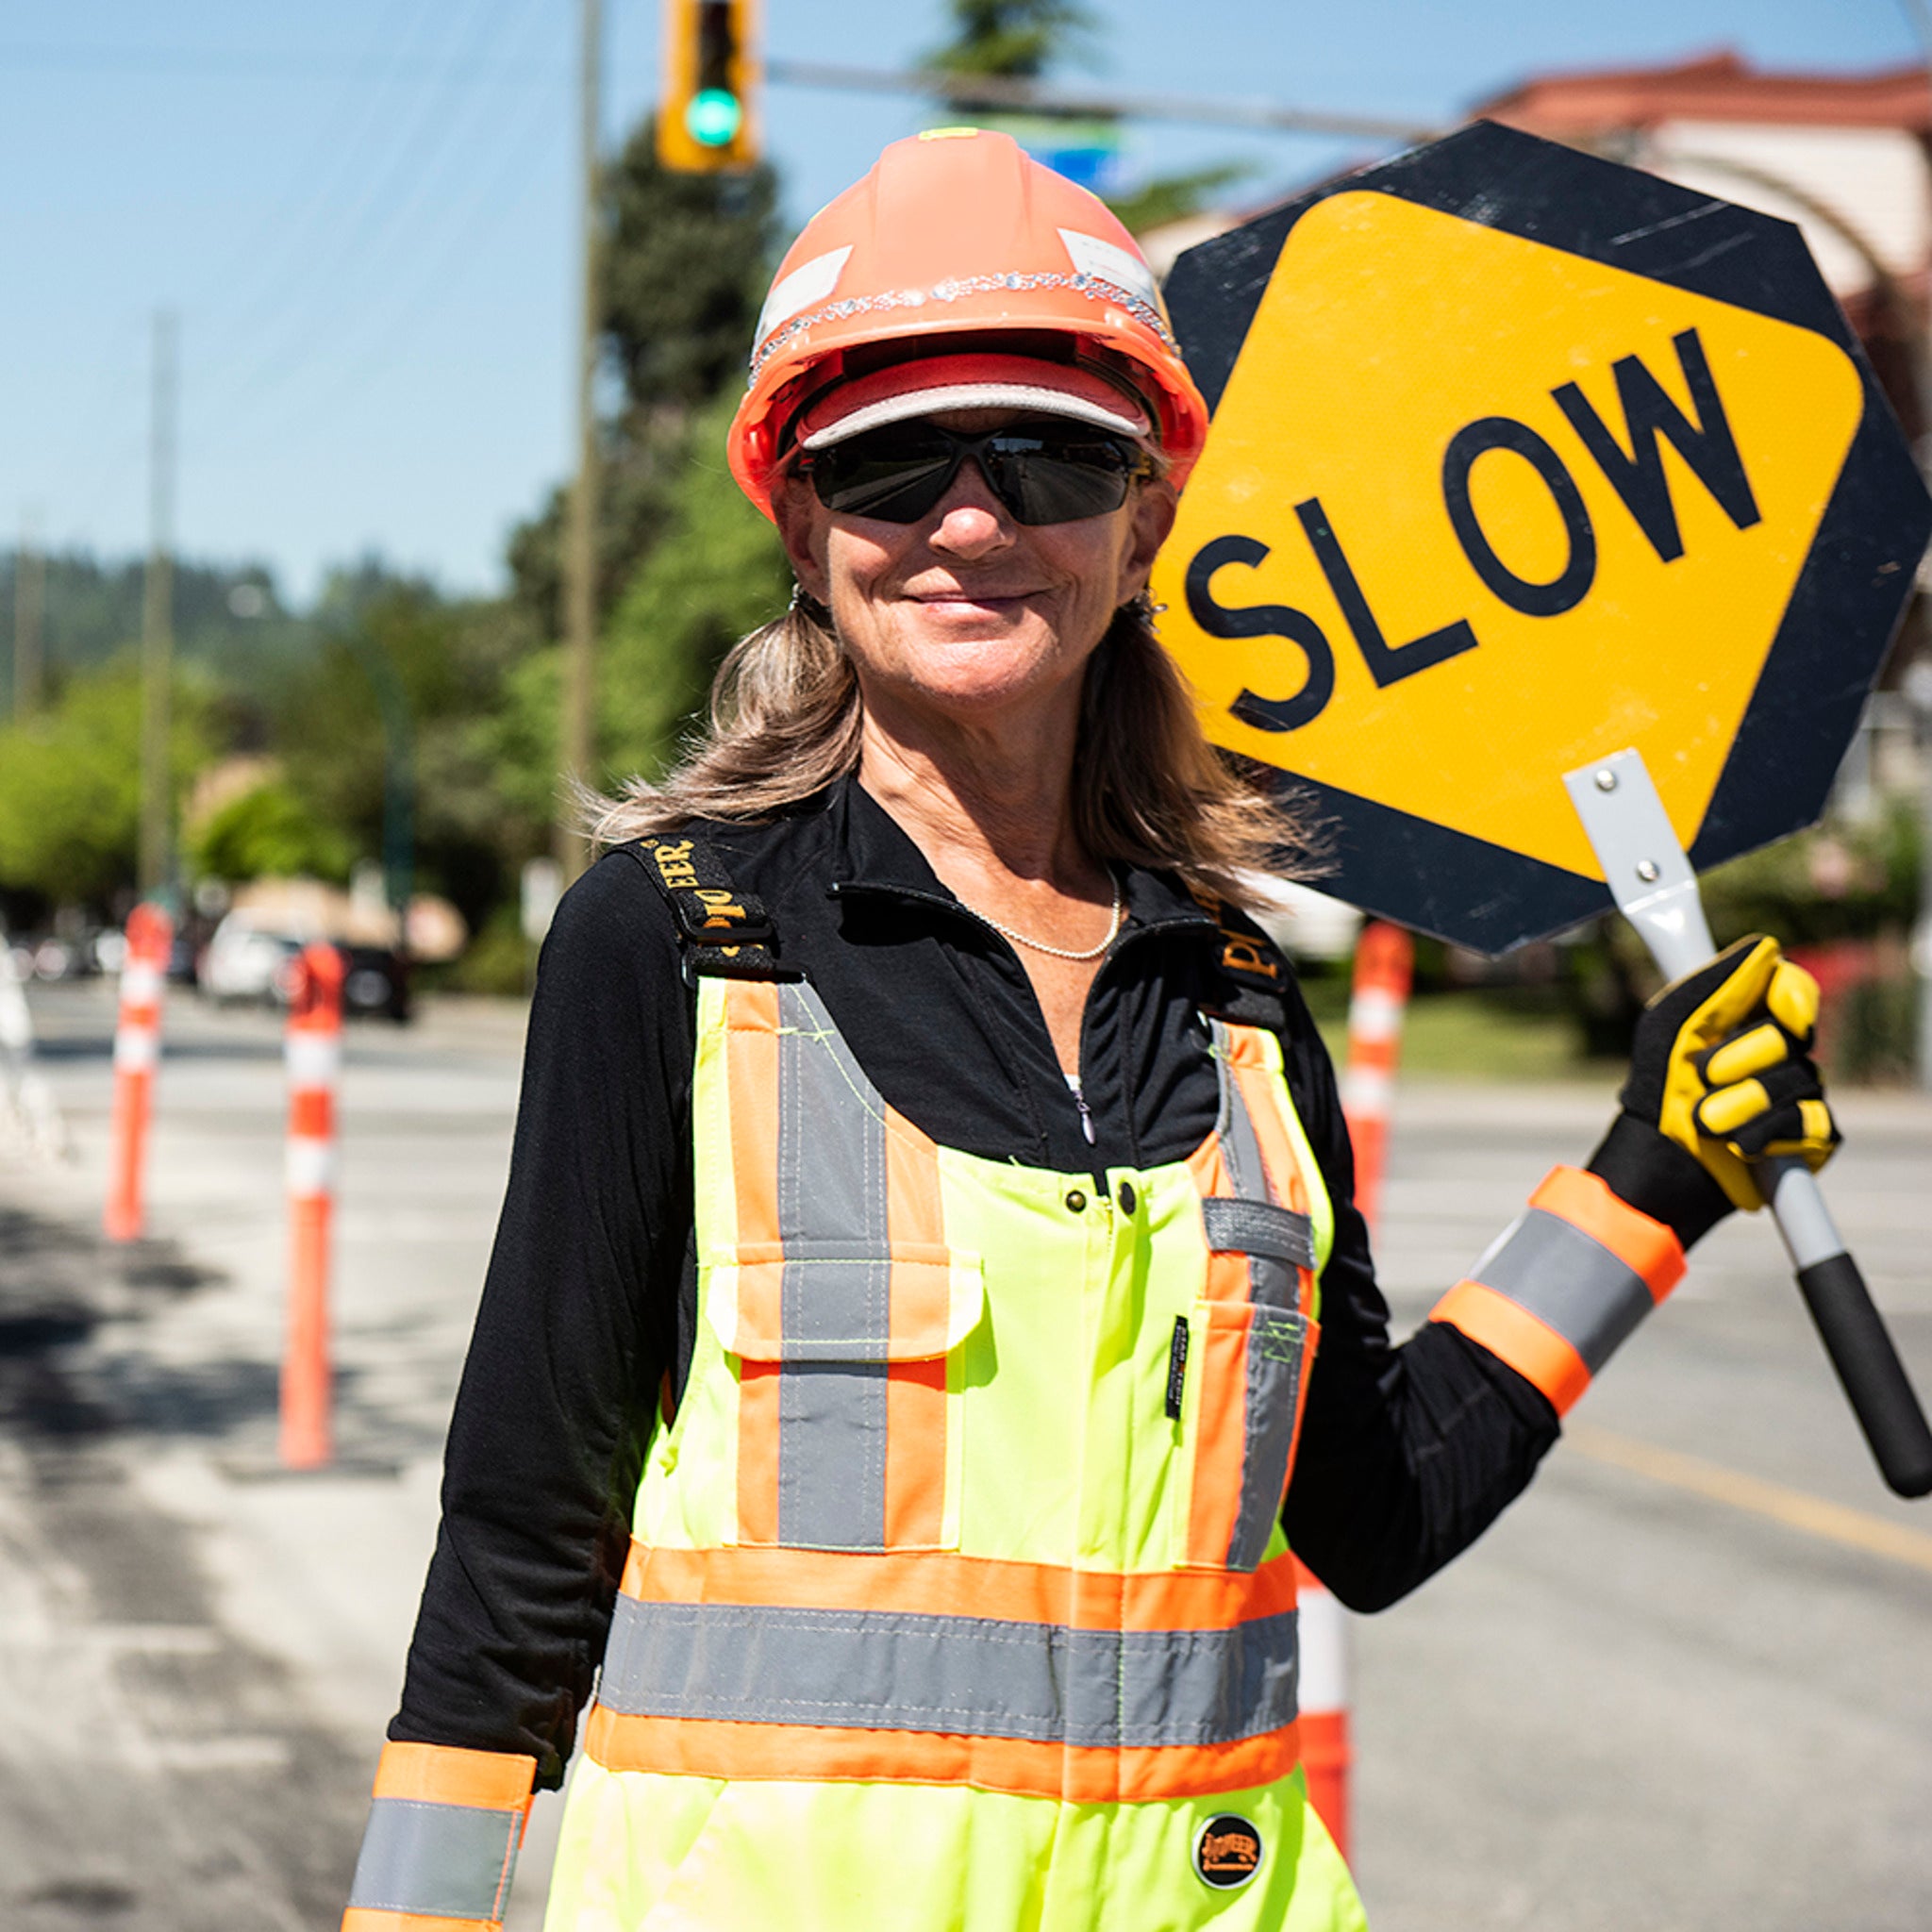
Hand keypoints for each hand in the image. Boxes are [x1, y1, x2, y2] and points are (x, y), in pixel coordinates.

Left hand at [1620, 934, 1838, 1211]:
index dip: (1793, 994)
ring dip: (1741, 1103)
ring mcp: (1798, 1091)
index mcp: (1746, 1015)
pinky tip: (1737, 1143)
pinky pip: (1814, 1125)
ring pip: (1800, 1081)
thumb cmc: (1659, 1087)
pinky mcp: (1812, 1136)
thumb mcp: (1672, 1025)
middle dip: (1742, 1058)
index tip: (1783, 1009)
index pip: (1792, 988)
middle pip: (1792, 1036)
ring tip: (1704, 1119)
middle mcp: (1780, 1049)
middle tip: (1701, 1075)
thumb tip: (1767, 948)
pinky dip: (1766, 1133)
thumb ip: (1716, 985)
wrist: (1661, 1158)